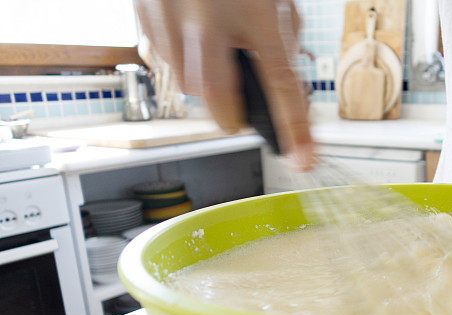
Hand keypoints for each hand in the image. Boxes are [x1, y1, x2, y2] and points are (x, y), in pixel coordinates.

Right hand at [134, 0, 313, 168]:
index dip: (294, 127)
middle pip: (218, 98)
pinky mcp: (144, 16)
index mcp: (254, 9)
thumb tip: (286, 91)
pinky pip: (166, 62)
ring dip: (207, 85)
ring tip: (217, 54)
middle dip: (232, 115)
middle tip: (241, 112)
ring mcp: (169, 17)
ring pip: (189, 86)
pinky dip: (184, 61)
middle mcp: (208, 16)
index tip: (304, 159)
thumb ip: (282, 38)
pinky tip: (193, 34)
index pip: (280, 82)